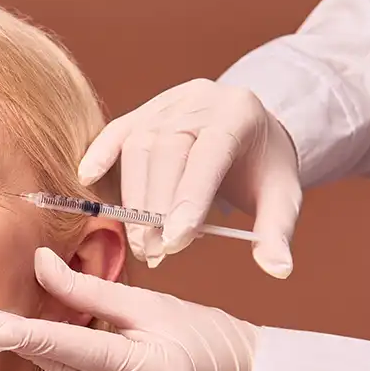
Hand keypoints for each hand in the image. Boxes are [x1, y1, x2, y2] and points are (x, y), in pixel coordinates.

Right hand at [78, 78, 301, 277]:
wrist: (251, 128)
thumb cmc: (262, 166)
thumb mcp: (281, 196)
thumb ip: (277, 232)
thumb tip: (279, 270)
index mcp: (239, 113)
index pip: (209, 154)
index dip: (189, 199)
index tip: (175, 242)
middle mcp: (200, 100)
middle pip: (168, 151)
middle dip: (157, 207)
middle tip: (154, 253)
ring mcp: (167, 103)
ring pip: (139, 146)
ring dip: (134, 199)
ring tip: (140, 242)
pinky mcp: (142, 112)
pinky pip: (115, 131)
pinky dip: (100, 154)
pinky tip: (88, 180)